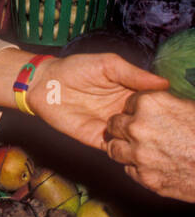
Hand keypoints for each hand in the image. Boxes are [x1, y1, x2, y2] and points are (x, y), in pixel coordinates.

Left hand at [27, 53, 170, 151]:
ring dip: (140, 142)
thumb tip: (163, 83)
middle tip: (157, 127)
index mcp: (132, 93)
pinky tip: (126, 145)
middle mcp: (125, 112)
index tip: (170, 110)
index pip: (156, 105)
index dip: (164, 108)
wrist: (46, 84)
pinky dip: (123, 152)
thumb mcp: (109, 65)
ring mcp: (113, 127)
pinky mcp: (97, 140)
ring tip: (140, 136)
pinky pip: (115, 151)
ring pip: (134, 141)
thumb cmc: (76, 69)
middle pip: (147, 126)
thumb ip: (133, 74)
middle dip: (155, 129)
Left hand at [104, 90, 194, 200]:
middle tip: (137, 133)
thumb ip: (168, 104)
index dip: (136, 109)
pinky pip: (128, 169)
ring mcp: (138, 154)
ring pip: (114, 148)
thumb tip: (159, 102)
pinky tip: (153, 165)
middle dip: (123, 127)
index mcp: (151, 103)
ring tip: (140, 149)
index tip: (144, 114)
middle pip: (114, 124)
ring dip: (124, 148)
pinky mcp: (143, 177)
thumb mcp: (190, 107)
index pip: (129, 103)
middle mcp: (138, 127)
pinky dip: (137, 167)